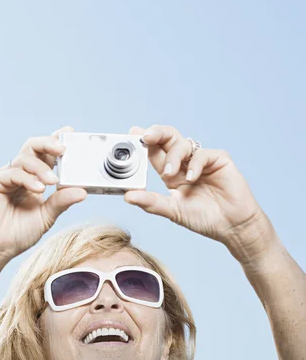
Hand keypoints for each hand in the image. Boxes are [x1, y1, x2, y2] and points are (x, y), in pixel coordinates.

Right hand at [0, 126, 86, 263]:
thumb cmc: (20, 233)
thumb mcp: (47, 216)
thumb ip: (62, 201)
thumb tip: (82, 191)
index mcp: (34, 178)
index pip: (45, 154)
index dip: (55, 140)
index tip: (69, 132)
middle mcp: (19, 173)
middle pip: (32, 147)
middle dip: (49, 143)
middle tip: (63, 149)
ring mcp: (5, 176)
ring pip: (24, 159)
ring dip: (41, 168)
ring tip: (52, 182)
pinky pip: (12, 173)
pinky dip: (27, 179)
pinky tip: (38, 189)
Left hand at [124, 124, 266, 247]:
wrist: (231, 226)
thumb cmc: (203, 219)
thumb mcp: (173, 211)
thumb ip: (151, 203)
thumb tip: (127, 197)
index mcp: (172, 173)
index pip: (154, 152)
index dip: (143, 143)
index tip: (132, 134)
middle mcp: (185, 163)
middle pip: (168, 138)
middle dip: (155, 133)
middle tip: (144, 137)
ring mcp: (201, 160)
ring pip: (182, 144)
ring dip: (173, 156)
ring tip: (169, 173)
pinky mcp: (219, 159)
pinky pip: (202, 154)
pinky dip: (194, 164)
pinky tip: (192, 178)